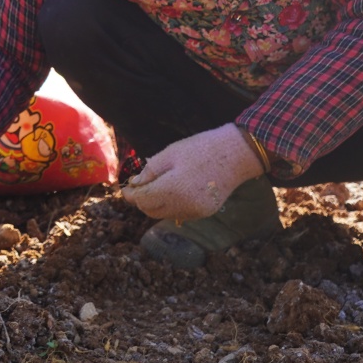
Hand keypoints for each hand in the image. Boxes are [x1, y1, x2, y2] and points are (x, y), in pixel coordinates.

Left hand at [121, 124, 265, 222]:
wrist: (236, 154)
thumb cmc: (201, 148)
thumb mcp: (170, 154)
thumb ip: (150, 171)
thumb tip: (134, 184)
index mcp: (173, 189)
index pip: (142, 199)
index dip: (131, 195)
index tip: (125, 188)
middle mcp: (184, 205)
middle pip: (151, 211)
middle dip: (141, 201)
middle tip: (138, 187)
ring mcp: (196, 212)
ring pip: (165, 214)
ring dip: (156, 204)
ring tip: (155, 187)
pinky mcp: (206, 212)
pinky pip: (180, 213)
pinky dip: (171, 206)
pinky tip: (172, 191)